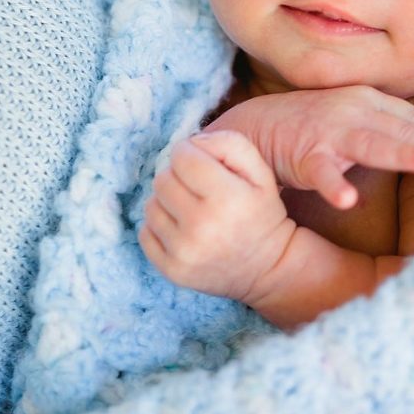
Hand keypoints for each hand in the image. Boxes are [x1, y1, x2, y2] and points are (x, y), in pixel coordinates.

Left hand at [138, 130, 294, 301]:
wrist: (268, 269)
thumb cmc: (261, 214)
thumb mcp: (261, 172)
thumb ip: (230, 144)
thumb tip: (192, 142)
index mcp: (227, 198)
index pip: (182, 156)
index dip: (190, 153)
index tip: (203, 164)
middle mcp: (202, 226)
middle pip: (162, 179)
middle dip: (178, 177)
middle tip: (198, 189)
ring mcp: (183, 252)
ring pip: (151, 205)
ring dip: (167, 202)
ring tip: (190, 210)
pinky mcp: (171, 270)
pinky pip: (145, 233)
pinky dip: (159, 227)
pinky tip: (181, 230)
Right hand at [203, 84, 413, 209]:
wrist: (258, 126)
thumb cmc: (318, 126)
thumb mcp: (362, 120)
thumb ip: (399, 129)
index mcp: (372, 103)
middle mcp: (354, 112)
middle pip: (400, 130)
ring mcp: (329, 132)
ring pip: (369, 144)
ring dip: (397, 152)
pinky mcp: (304, 155)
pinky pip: (321, 173)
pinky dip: (333, 185)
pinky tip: (347, 201)